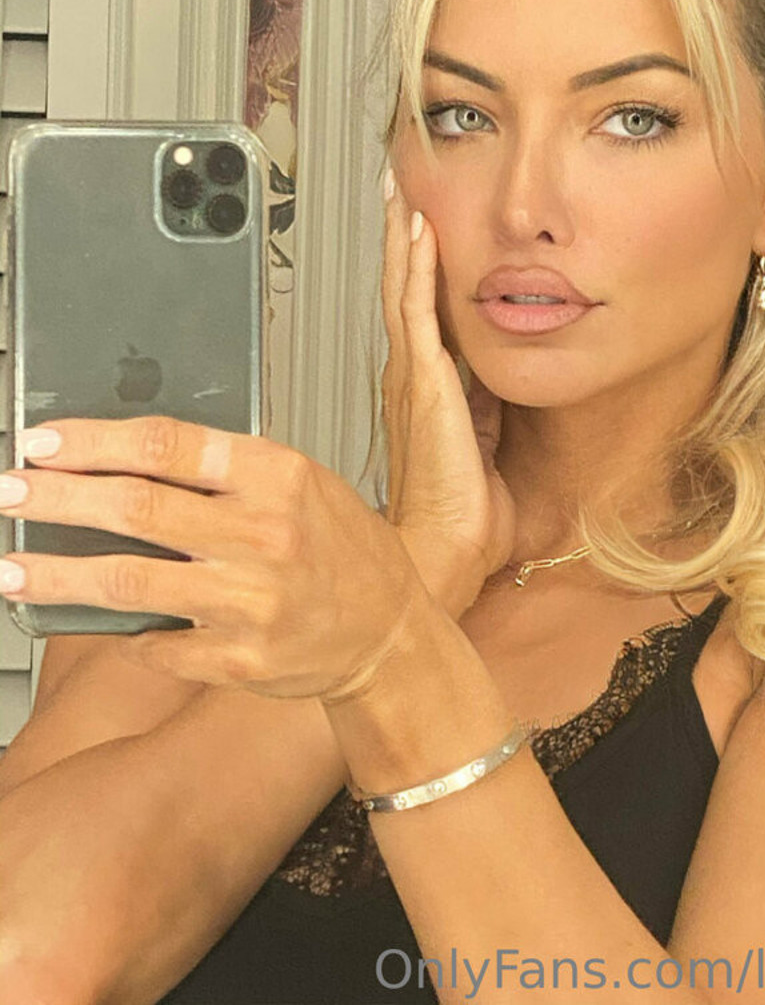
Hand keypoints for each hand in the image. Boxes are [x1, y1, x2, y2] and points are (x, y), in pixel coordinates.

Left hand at [0, 417, 423, 702]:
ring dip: (55, 573)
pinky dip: (122, 633)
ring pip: (127, 581)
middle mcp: (264, 535)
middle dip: (56, 498)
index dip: (93, 441)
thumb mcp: (303, 482)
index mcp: (278, 475)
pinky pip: (155, 645)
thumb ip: (228, 471)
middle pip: (135, 507)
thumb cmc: (342, 550)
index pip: (167, 444)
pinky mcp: (239, 660)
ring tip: (11, 567)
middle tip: (9, 492)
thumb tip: (127, 458)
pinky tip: (97, 621)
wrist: (388, 633)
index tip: (43, 442)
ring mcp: (251, 601)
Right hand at [381, 169, 515, 613]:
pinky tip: (416, 233)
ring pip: (402, 289)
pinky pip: (414, 309)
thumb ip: (490, 410)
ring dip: (403, 239)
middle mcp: (410, 376)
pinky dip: (413, 268)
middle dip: (402, 239)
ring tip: (402, 193)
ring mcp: (410, 376)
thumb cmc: (463, 516)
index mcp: (425, 390)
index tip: (420, 227)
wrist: (443, 553)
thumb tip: (503, 380)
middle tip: (400, 190)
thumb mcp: (488, 447)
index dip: (418, 268)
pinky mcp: (422, 382)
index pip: (419, 312)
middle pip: (401, 290)